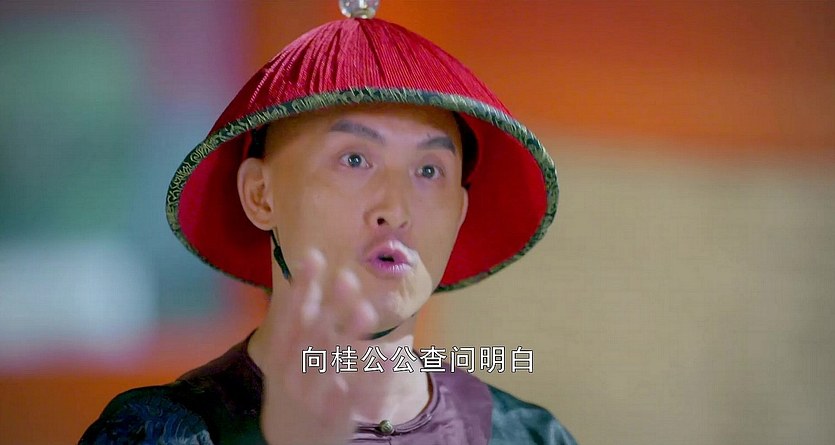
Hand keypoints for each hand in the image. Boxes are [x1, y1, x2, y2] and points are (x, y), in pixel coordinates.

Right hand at [259, 249, 378, 444]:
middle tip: (349, 277)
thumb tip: (311, 257)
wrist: (290, 441)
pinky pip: (356, 394)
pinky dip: (373, 377)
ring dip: (347, 337)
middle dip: (329, 307)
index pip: (288, 315)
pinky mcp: (336, 415)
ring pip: (331, 363)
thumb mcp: (286, 348)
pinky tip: (393, 356)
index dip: (300, 286)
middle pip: (311, 335)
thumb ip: (300, 307)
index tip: (314, 256)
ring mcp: (313, 395)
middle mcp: (292, 372)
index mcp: (280, 354)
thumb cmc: (292, 381)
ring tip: (366, 311)